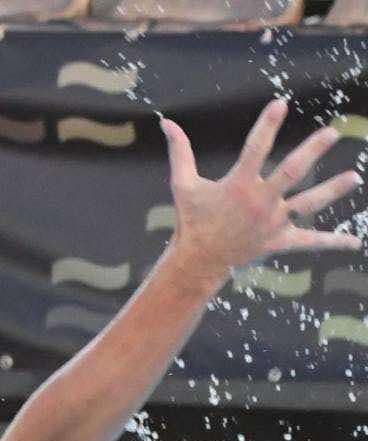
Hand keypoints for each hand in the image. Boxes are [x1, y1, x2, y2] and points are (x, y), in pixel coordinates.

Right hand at [162, 101, 362, 277]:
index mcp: (238, 185)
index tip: (281, 103)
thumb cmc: (191, 220)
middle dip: (312, 151)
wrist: (197, 261)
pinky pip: (308, 241)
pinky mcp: (279, 240)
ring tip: (354, 177)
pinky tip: (353, 242)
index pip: (255, 148)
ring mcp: (272, 222)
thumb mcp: (182, 184)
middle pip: (291, 172)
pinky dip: (331, 242)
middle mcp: (259, 202)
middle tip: (332, 132)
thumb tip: (168, 123)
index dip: (267, 125)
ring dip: (332, 190)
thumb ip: (180, 152)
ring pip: (308, 204)